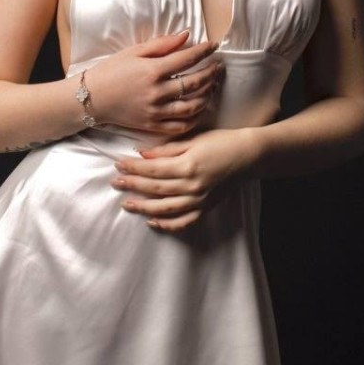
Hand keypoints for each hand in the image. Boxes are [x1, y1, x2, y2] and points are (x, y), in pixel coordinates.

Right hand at [83, 31, 224, 136]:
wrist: (91, 98)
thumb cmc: (111, 71)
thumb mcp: (133, 52)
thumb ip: (162, 44)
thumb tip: (186, 36)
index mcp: (152, 71)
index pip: (187, 59)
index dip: (204, 51)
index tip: (214, 45)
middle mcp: (157, 92)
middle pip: (195, 83)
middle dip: (211, 73)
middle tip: (218, 67)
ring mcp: (156, 111)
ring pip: (193, 107)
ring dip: (207, 96)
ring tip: (212, 87)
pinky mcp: (152, 126)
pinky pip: (181, 126)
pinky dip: (195, 118)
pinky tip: (199, 109)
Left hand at [110, 128, 260, 232]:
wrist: (248, 156)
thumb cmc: (221, 142)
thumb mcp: (193, 139)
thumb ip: (167, 149)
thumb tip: (141, 153)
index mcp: (187, 165)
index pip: (152, 168)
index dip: (133, 168)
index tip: (117, 165)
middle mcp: (191, 186)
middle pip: (155, 188)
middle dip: (133, 185)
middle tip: (115, 183)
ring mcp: (199, 200)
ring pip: (165, 208)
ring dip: (144, 207)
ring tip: (127, 204)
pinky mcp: (206, 208)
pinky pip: (184, 221)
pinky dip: (167, 225)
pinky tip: (152, 222)